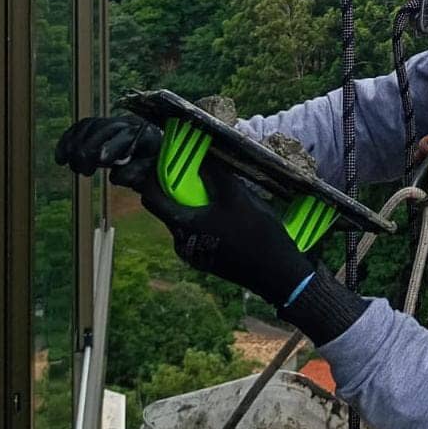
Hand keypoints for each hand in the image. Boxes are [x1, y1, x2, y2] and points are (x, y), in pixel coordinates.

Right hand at [55, 114, 161, 187]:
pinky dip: (67, 140)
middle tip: (85, 172)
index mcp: (147, 133)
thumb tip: (115, 175)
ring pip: (90, 126)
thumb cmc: (150, 165)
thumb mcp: (149, 172)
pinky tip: (61, 158)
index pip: (127, 135)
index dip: (111, 146)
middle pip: (103, 129)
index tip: (99, 161)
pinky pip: (80, 127)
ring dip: (76, 146)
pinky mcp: (100, 124)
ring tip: (74, 167)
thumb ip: (134, 174)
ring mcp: (114, 121)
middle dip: (89, 149)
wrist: (151, 152)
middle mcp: (129, 122)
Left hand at [138, 157, 313, 308]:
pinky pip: (198, 231)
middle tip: (200, 171)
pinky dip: (206, 217)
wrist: (275, 271)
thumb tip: (201, 157)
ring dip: (197, 202)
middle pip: (170, 208)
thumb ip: (215, 175)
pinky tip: (229, 213)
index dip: (154, 176)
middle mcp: (181, 242)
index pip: (152, 198)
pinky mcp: (207, 259)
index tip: (166, 160)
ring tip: (220, 191)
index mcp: (183, 226)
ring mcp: (194, 253)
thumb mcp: (236, 196)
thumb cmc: (254, 232)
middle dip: (182, 187)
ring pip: (187, 219)